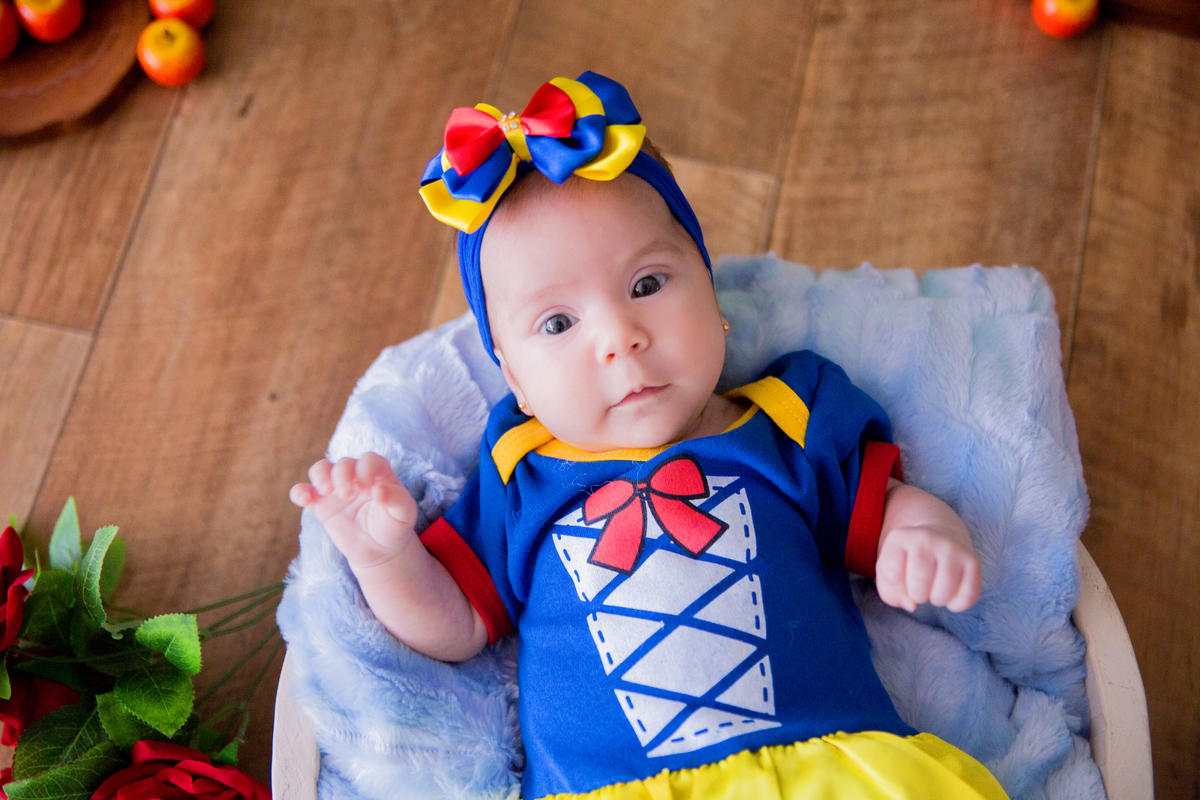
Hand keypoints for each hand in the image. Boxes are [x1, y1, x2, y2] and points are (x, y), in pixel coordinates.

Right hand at [290, 452, 417, 571]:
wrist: (379, 550)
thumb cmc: (394, 526)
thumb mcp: (404, 514)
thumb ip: (396, 499)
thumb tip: (379, 491)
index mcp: (378, 473)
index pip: (369, 460)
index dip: (366, 468)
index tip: (368, 488)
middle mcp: (356, 476)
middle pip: (343, 463)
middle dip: (342, 473)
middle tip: (346, 494)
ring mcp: (337, 488)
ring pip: (321, 469)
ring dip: (320, 475)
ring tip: (326, 491)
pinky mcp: (322, 504)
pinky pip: (305, 491)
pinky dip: (299, 491)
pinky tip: (303, 499)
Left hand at [875, 524, 980, 612]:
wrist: (939, 534)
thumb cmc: (907, 559)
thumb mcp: (887, 570)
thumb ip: (889, 592)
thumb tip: (911, 605)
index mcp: (901, 537)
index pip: (892, 574)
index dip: (895, 586)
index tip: (900, 578)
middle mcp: (928, 538)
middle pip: (919, 584)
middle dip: (917, 595)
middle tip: (919, 588)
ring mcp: (952, 548)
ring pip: (944, 593)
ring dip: (937, 600)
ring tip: (934, 591)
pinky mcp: (972, 561)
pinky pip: (968, 596)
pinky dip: (957, 605)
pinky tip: (951, 595)